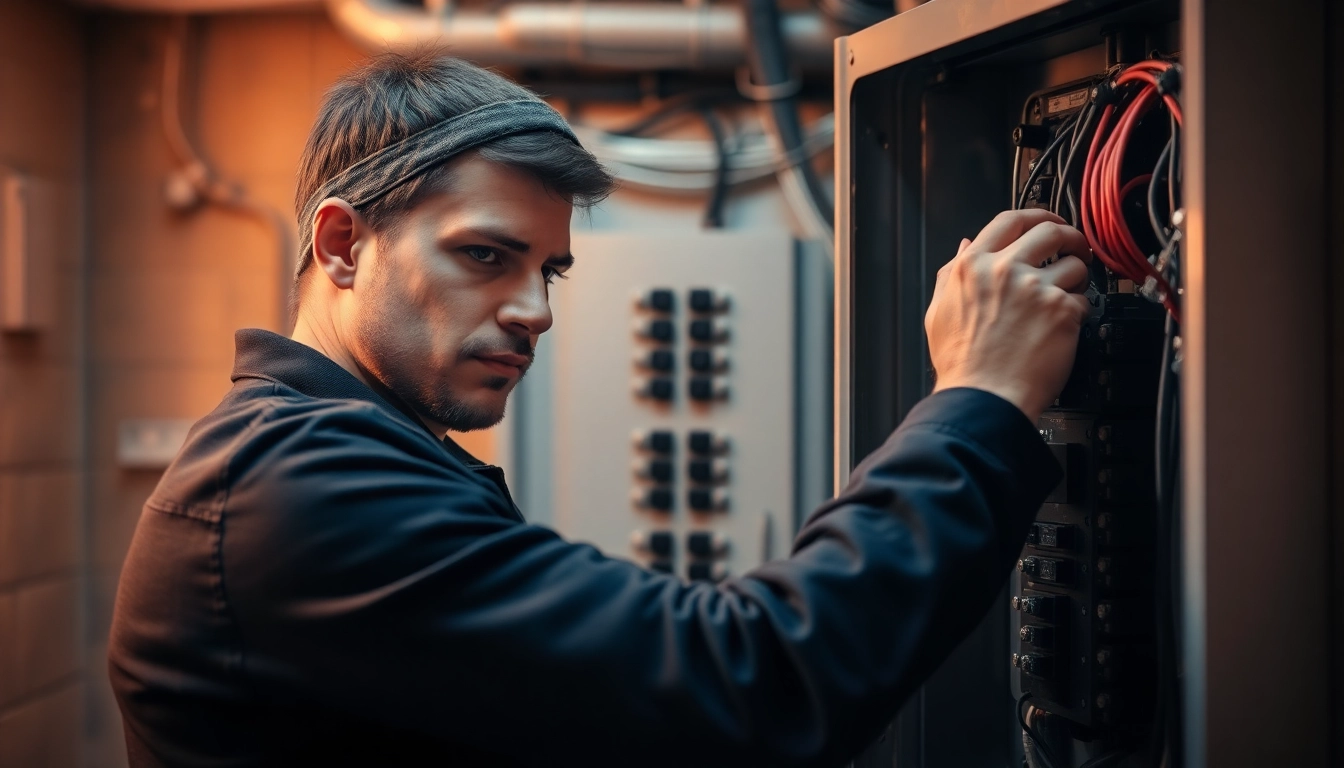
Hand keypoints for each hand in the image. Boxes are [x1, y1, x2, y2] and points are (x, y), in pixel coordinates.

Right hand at [924, 209, 1092, 421]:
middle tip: (1075, 248)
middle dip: (1069, 236)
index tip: (1048, 222)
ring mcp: (1035, 289)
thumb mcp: (939, 311)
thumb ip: (951, 274)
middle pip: (1050, 230)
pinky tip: (1065, 325)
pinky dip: (1078, 311)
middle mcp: (1005, 270)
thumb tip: (965, 246)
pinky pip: (1083, 299)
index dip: (1036, 215)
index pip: (1010, 220)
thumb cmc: (961, 364)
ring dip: (1077, 276)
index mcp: (972, 266)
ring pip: (1074, 263)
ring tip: (1070, 293)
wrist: (983, 397)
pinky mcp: (1061, 311)